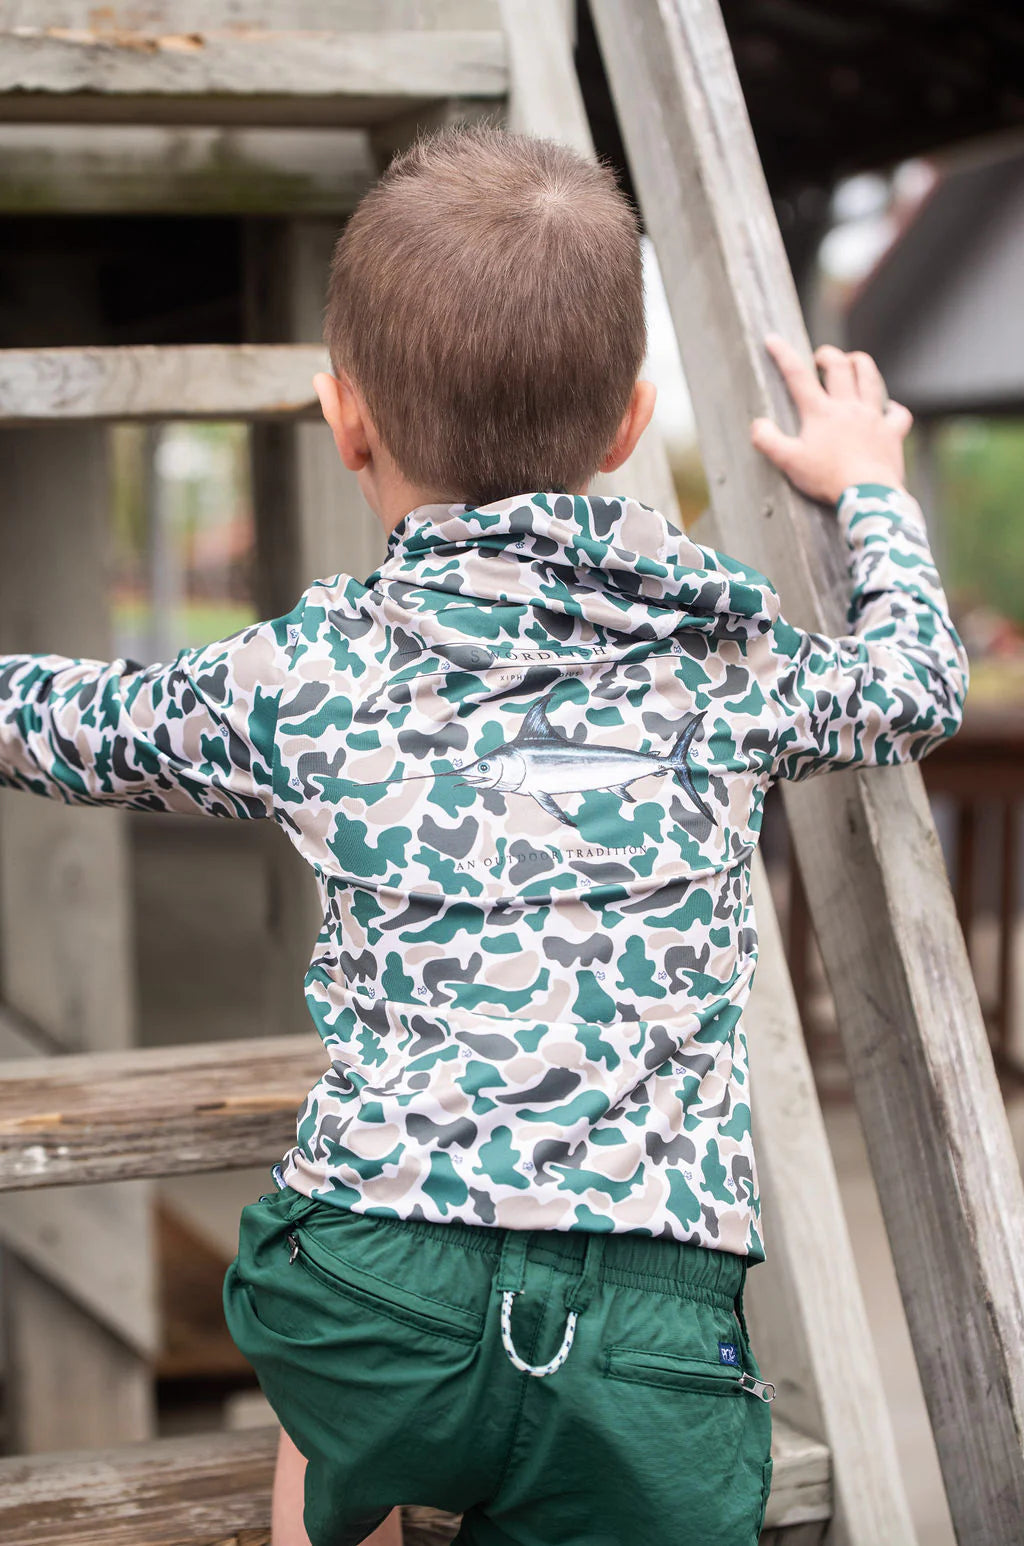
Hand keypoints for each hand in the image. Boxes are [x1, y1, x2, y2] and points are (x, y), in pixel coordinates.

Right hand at [750, 335, 912, 504]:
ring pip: (870, 377)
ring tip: (854, 363)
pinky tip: (887, 410)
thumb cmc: (827, 478)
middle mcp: (848, 407)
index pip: (797, 376)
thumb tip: (757, 425)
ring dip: (861, 365)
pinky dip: (892, 409)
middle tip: (820, 358)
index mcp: (820, 412)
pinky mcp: (892, 433)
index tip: (773, 340)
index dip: (783, 355)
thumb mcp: (789, 463)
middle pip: (840, 366)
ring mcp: (872, 418)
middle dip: (828, 355)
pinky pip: (898, 413)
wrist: (867, 493)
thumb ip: (768, 441)